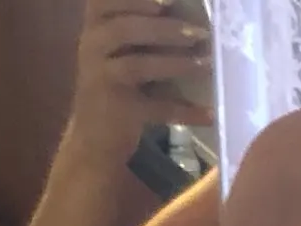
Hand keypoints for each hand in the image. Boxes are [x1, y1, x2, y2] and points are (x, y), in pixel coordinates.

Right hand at [68, 1, 215, 158]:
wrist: (94, 138)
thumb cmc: (115, 86)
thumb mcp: (119, 52)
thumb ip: (140, 32)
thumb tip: (187, 18)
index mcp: (94, 28)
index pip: (105, 1)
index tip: (168, 0)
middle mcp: (91, 48)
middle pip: (124, 29)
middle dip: (164, 28)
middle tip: (199, 32)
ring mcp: (102, 80)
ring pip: (138, 65)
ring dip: (176, 63)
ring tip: (205, 62)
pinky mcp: (119, 111)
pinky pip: (156, 108)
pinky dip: (184, 111)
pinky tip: (209, 114)